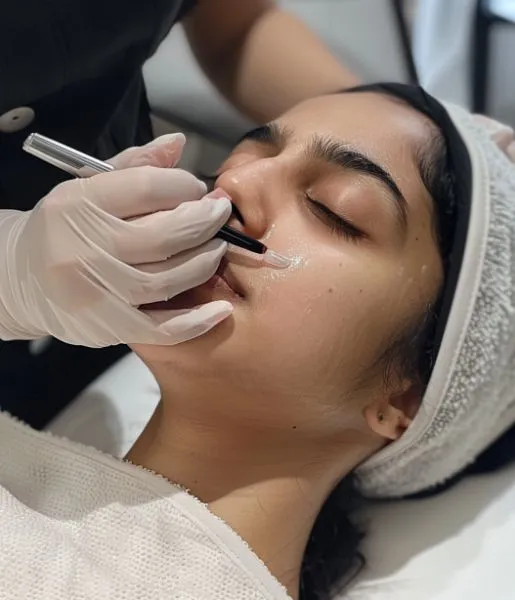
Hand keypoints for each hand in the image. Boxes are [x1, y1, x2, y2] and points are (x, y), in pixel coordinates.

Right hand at [0, 134, 232, 346]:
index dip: (184, 186)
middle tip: (220, 215)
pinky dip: (197, 322)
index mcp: (77, 205)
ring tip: (217, 249)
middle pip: (163, 236)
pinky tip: (221, 308)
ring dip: (204, 263)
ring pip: (167, 280)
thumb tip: (178, 143)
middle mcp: (83, 250)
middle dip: (204, 222)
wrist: (20, 278)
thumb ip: (134, 166)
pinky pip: (161, 329)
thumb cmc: (64, 228)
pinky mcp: (107, 328)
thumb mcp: (87, 187)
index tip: (198, 191)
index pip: (145, 188)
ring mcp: (95, 294)